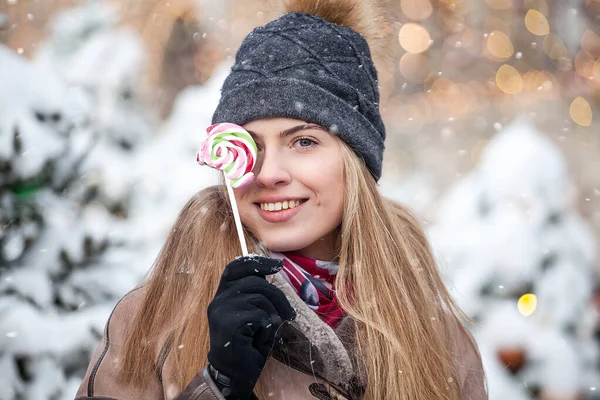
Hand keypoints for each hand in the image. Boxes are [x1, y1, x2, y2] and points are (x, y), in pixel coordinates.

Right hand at [207, 256, 295, 398]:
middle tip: (289, 313)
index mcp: (223, 295)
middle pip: (254, 281)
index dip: (256, 262)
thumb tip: (273, 271)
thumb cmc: (248, 343)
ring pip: (259, 297)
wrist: (235, 373)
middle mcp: (218, 299)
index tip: (277, 265)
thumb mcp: (252, 313)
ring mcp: (221, 310)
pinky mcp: (228, 323)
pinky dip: (267, 327)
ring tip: (271, 329)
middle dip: (277, 295)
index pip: (235, 267)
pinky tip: (261, 338)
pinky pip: (259, 315)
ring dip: (273, 314)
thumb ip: (256, 294)